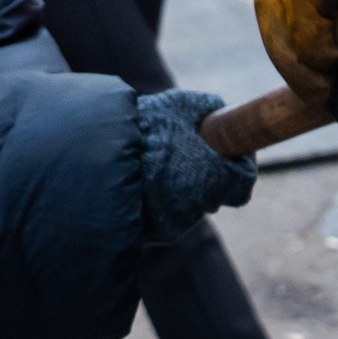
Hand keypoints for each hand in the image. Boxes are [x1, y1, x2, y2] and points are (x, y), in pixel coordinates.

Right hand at [135, 89, 255, 238]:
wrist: (94, 158)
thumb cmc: (142, 127)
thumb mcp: (180, 105)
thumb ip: (210, 109)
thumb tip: (221, 115)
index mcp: (214, 177)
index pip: (243, 183)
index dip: (238, 164)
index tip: (225, 149)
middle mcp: (199, 205)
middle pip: (215, 193)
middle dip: (206, 173)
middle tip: (181, 150)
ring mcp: (176, 223)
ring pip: (190, 204)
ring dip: (181, 186)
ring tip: (153, 161)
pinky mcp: (154, 233)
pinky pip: (167, 215)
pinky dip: (160, 199)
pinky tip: (141, 178)